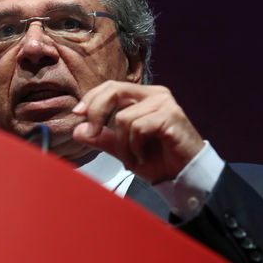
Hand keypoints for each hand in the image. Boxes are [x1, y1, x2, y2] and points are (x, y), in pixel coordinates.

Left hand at [71, 81, 204, 183]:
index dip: (92, 98)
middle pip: (113, 91)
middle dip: (97, 113)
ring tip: (132, 158)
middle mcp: (155, 94)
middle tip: (93, 134)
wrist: (184, 175)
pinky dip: (135, 147)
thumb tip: (78, 130)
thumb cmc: (160, 160)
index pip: (111, 87)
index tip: (78, 114)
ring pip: (124, 117)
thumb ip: (103, 139)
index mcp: (143, 96)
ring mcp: (164, 103)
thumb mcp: (124, 149)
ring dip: (122, 145)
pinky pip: (138, 128)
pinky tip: (142, 156)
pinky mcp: (171, 115)